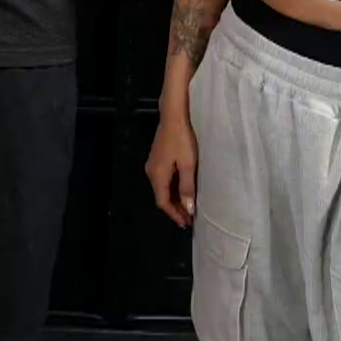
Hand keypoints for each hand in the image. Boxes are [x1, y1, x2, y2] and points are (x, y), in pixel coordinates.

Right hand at [145, 109, 198, 227]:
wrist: (173, 116)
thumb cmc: (182, 140)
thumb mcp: (188, 165)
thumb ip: (187, 187)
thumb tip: (188, 209)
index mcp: (157, 176)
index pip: (163, 202)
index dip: (174, 214)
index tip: (186, 223)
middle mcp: (151, 172)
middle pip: (161, 196)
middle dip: (175, 208)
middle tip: (189, 218)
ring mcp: (152, 165)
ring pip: (162, 188)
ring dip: (174, 199)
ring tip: (188, 207)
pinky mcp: (157, 158)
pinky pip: (163, 179)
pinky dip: (172, 188)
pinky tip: (182, 189)